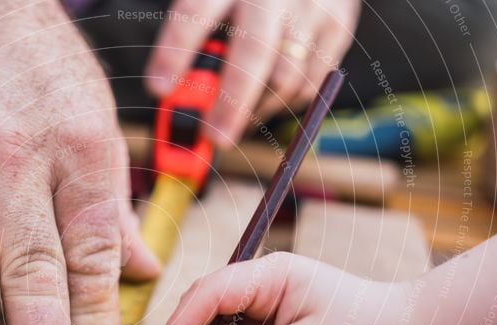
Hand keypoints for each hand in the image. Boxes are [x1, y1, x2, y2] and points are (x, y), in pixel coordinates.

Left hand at [145, 0, 359, 145]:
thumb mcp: (216, 2)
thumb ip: (197, 40)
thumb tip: (175, 97)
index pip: (195, 13)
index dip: (175, 52)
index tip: (159, 88)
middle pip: (253, 53)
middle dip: (231, 103)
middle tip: (214, 138)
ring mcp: (310, 7)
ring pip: (285, 78)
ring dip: (258, 109)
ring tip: (239, 117)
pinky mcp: (338, 25)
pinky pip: (310, 84)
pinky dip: (286, 103)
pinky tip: (269, 99)